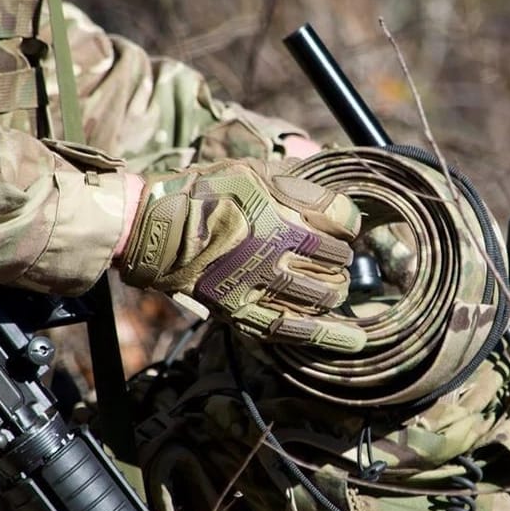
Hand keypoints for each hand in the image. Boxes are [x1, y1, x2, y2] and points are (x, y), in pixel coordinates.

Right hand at [118, 158, 364, 351]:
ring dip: (335, 288)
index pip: (342, 220)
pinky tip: (352, 338)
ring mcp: (261, 284)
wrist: (156, 231)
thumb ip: (294, 179)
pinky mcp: (244, 311)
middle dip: (340, 256)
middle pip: (337, 259)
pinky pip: (294, 329)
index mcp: (281, 212)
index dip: (346, 222)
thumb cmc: (204, 194)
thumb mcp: (252, 171)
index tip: (341, 224)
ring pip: (324, 294)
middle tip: (331, 255)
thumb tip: (328, 188)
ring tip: (330, 284)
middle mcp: (276, 251)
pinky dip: (327, 334)